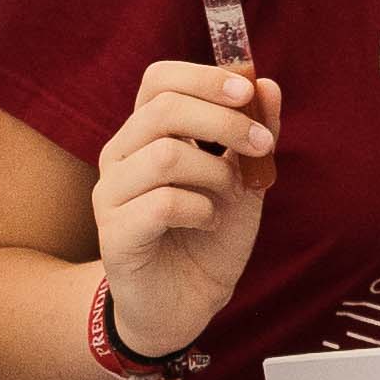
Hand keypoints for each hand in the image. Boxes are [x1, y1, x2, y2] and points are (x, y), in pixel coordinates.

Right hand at [96, 65, 278, 359]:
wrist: (187, 302)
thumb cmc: (210, 234)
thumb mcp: (244, 178)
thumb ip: (255, 132)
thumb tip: (268, 85)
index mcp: (147, 133)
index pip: (158, 79)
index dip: (204, 77)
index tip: (247, 91)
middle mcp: (120, 155)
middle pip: (163, 109)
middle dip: (224, 122)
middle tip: (262, 145)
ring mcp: (111, 194)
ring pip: (165, 155)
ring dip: (215, 173)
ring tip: (230, 197)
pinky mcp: (114, 234)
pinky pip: (162, 203)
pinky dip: (201, 209)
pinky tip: (210, 222)